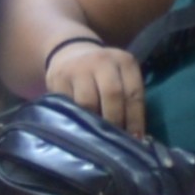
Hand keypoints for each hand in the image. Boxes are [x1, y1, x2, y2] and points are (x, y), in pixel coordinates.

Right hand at [34, 34, 148, 135]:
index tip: (136, 139)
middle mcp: (102, 61)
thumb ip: (128, 98)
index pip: (133, 93)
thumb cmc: (103, 73)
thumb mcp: (121, 76)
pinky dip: (76, 119)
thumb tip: (134, 135)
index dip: (135, 119)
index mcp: (124, 61)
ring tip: (99, 137)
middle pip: (112, 95)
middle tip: (115, 140)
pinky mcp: (58, 78)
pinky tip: (80, 127)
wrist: (70, 53)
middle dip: (115, 121)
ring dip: (94, 123)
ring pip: (88, 102)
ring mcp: (78, 68)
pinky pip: (69, 105)